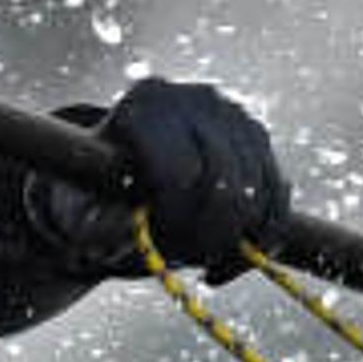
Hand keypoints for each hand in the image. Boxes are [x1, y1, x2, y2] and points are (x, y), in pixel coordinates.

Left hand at [29, 76, 288, 279]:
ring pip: (258, 192)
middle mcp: (196, 97)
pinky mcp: (259, 139)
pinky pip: (278, 196)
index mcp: (147, 101)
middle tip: (188, 260)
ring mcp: (234, 114)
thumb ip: (101, 226)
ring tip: (204, 264)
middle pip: (224, 180)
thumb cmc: (96, 196)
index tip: (160, 245)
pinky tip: (227, 262)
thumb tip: (124, 235)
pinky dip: (262, 240)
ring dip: (237, 242)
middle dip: (208, 233)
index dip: (174, 218)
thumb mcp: (84, 214)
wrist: (124, 175)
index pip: (180, 170)